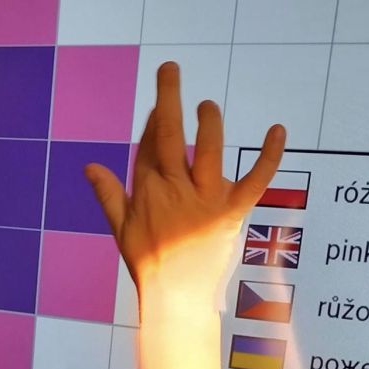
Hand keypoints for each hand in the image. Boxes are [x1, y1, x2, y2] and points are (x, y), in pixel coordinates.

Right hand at [85, 62, 284, 306]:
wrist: (176, 300)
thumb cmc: (149, 267)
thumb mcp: (121, 231)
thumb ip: (108, 196)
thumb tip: (90, 167)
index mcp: (147, 193)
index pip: (149, 147)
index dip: (153, 124)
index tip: (159, 105)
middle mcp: (174, 189)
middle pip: (171, 135)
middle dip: (169, 98)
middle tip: (170, 69)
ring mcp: (204, 199)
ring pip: (209, 148)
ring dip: (209, 121)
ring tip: (207, 106)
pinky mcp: (231, 211)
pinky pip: (255, 179)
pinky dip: (269, 154)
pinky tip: (278, 129)